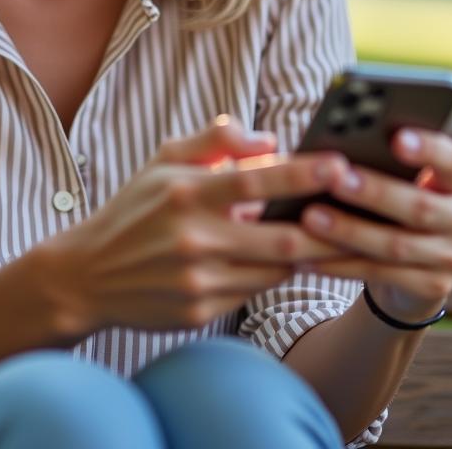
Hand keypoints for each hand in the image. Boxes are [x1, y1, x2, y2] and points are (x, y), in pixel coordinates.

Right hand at [42, 115, 351, 333]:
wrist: (87, 275)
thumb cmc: (134, 209)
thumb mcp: (163, 160)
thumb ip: (214, 139)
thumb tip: (270, 140)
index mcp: (186, 194)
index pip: (256, 181)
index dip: (303, 174)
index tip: (341, 165)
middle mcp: (194, 239)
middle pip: (282, 236)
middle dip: (329, 225)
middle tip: (363, 211)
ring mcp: (199, 280)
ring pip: (276, 268)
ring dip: (309, 252)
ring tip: (341, 234)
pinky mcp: (201, 311)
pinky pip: (255, 290)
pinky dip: (277, 273)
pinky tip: (293, 259)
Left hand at [298, 128, 451, 322]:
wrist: (410, 262)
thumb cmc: (393, 198)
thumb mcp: (398, 176)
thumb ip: (381, 159)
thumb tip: (334, 143)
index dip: (427, 149)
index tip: (396, 138)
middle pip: (419, 206)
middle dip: (374, 193)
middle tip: (336, 180)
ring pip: (396, 245)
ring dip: (349, 231)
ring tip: (309, 217)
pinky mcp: (433, 287)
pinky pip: (380, 274)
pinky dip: (340, 264)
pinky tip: (308, 256)